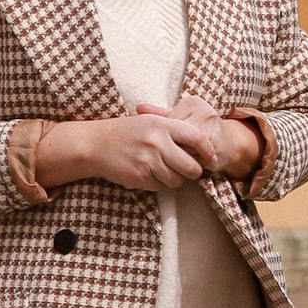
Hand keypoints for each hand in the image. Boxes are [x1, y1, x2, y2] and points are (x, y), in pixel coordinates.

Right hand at [33, 110, 207, 193]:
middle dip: (194, 172)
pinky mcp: (140, 177)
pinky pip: (160, 187)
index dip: (209, 151)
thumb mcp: (149, 120)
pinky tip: (148, 173)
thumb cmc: (126, 132)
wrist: (96, 145)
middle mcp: (158, 143)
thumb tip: (202, 143)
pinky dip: (158, 183)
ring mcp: (148, 162)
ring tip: (165, 170)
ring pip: (177, 180)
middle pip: (192, 167)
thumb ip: (174, 128)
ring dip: (175, 179)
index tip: (212, 158)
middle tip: (190, 170)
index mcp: (162, 125)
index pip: (197, 138)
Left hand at [140, 97, 261, 181]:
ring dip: (178, 158)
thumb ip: (160, 114)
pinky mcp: (216, 148)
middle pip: (176, 136)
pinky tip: (186, 167)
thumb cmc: (200, 131)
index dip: (163, 137)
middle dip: (170, 148)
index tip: (159, 144)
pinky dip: (189, 165)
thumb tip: (138, 107)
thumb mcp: (180, 119)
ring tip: (174, 161)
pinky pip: (194, 161)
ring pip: (184, 149)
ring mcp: (212, 130)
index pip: (168, 122)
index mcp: (193, 103)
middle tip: (163, 156)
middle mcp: (204, 113)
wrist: (230, 145)